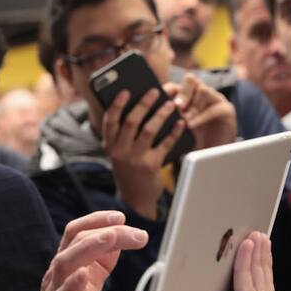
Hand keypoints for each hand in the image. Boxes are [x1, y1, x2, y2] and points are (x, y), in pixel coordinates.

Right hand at [17, 211, 148, 290]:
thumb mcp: (88, 285)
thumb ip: (99, 263)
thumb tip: (118, 239)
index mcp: (66, 268)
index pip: (76, 232)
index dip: (97, 220)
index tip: (121, 216)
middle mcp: (57, 277)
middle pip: (73, 241)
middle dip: (103, 231)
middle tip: (132, 230)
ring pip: (64, 263)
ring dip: (88, 248)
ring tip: (109, 238)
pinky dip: (72, 286)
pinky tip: (84, 277)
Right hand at [102, 89, 186, 219]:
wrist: (135, 199)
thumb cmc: (129, 169)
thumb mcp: (119, 153)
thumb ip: (123, 135)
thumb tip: (140, 108)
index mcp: (110, 146)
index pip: (110, 121)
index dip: (117, 104)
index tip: (126, 90)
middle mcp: (120, 151)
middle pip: (131, 121)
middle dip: (143, 103)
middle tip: (154, 91)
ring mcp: (135, 159)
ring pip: (149, 130)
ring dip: (160, 114)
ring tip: (170, 103)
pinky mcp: (151, 166)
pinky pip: (164, 144)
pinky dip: (173, 132)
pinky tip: (180, 123)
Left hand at [154, 231, 277, 290]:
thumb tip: (226, 265)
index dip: (260, 268)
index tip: (260, 244)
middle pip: (263, 288)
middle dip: (262, 259)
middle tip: (260, 234)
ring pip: (259, 286)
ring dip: (256, 258)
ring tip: (255, 237)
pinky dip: (246, 268)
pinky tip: (245, 250)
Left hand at [163, 74, 235, 149]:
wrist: (211, 153)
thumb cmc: (191, 140)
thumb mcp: (176, 128)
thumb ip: (166, 119)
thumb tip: (148, 114)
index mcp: (186, 95)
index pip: (175, 85)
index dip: (167, 91)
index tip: (159, 101)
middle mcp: (201, 93)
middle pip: (191, 80)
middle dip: (182, 93)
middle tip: (176, 106)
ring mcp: (215, 99)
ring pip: (204, 90)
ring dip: (192, 105)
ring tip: (185, 119)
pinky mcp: (226, 109)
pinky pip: (214, 108)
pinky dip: (201, 117)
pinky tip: (192, 125)